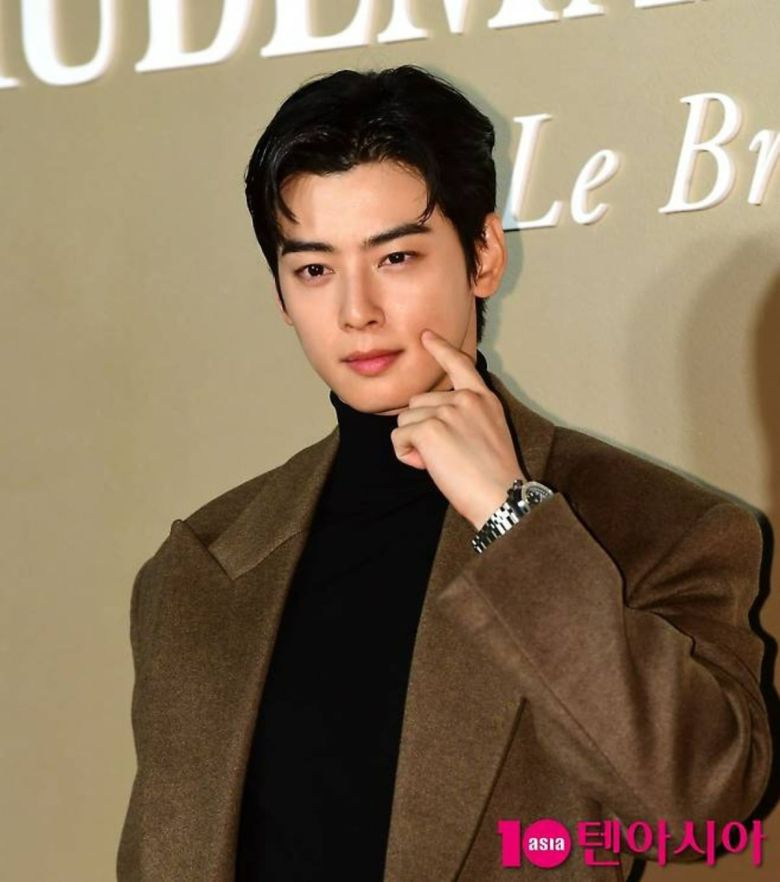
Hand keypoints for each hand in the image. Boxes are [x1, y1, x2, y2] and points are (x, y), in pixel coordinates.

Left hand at [391, 329, 528, 528]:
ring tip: (440, 462)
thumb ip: (463, 417)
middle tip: (446, 455)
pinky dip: (406, 455)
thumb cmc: (494, 477)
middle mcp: (465, 399)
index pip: (460, 365)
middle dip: (421, 428)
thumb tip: (429, 421)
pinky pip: (399, 438)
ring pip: (405, 420)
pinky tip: (428, 466)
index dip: (440, 348)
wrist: (501, 496)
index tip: (426, 335)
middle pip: (418, 402)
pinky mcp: (429, 427)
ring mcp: (447, 410)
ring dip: (414, 443)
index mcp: (483, 399)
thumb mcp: (487, 433)